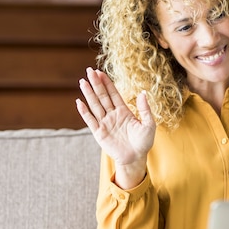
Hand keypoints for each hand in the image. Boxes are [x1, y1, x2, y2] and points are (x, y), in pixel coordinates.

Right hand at [76, 68, 155, 188]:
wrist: (136, 158)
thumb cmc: (143, 142)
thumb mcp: (149, 124)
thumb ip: (145, 109)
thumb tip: (143, 93)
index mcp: (123, 111)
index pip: (113, 94)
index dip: (107, 83)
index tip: (100, 72)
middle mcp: (112, 115)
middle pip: (102, 96)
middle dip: (96, 83)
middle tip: (89, 70)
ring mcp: (105, 123)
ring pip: (95, 105)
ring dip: (89, 94)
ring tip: (82, 81)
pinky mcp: (99, 133)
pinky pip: (90, 120)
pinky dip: (85, 112)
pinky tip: (79, 102)